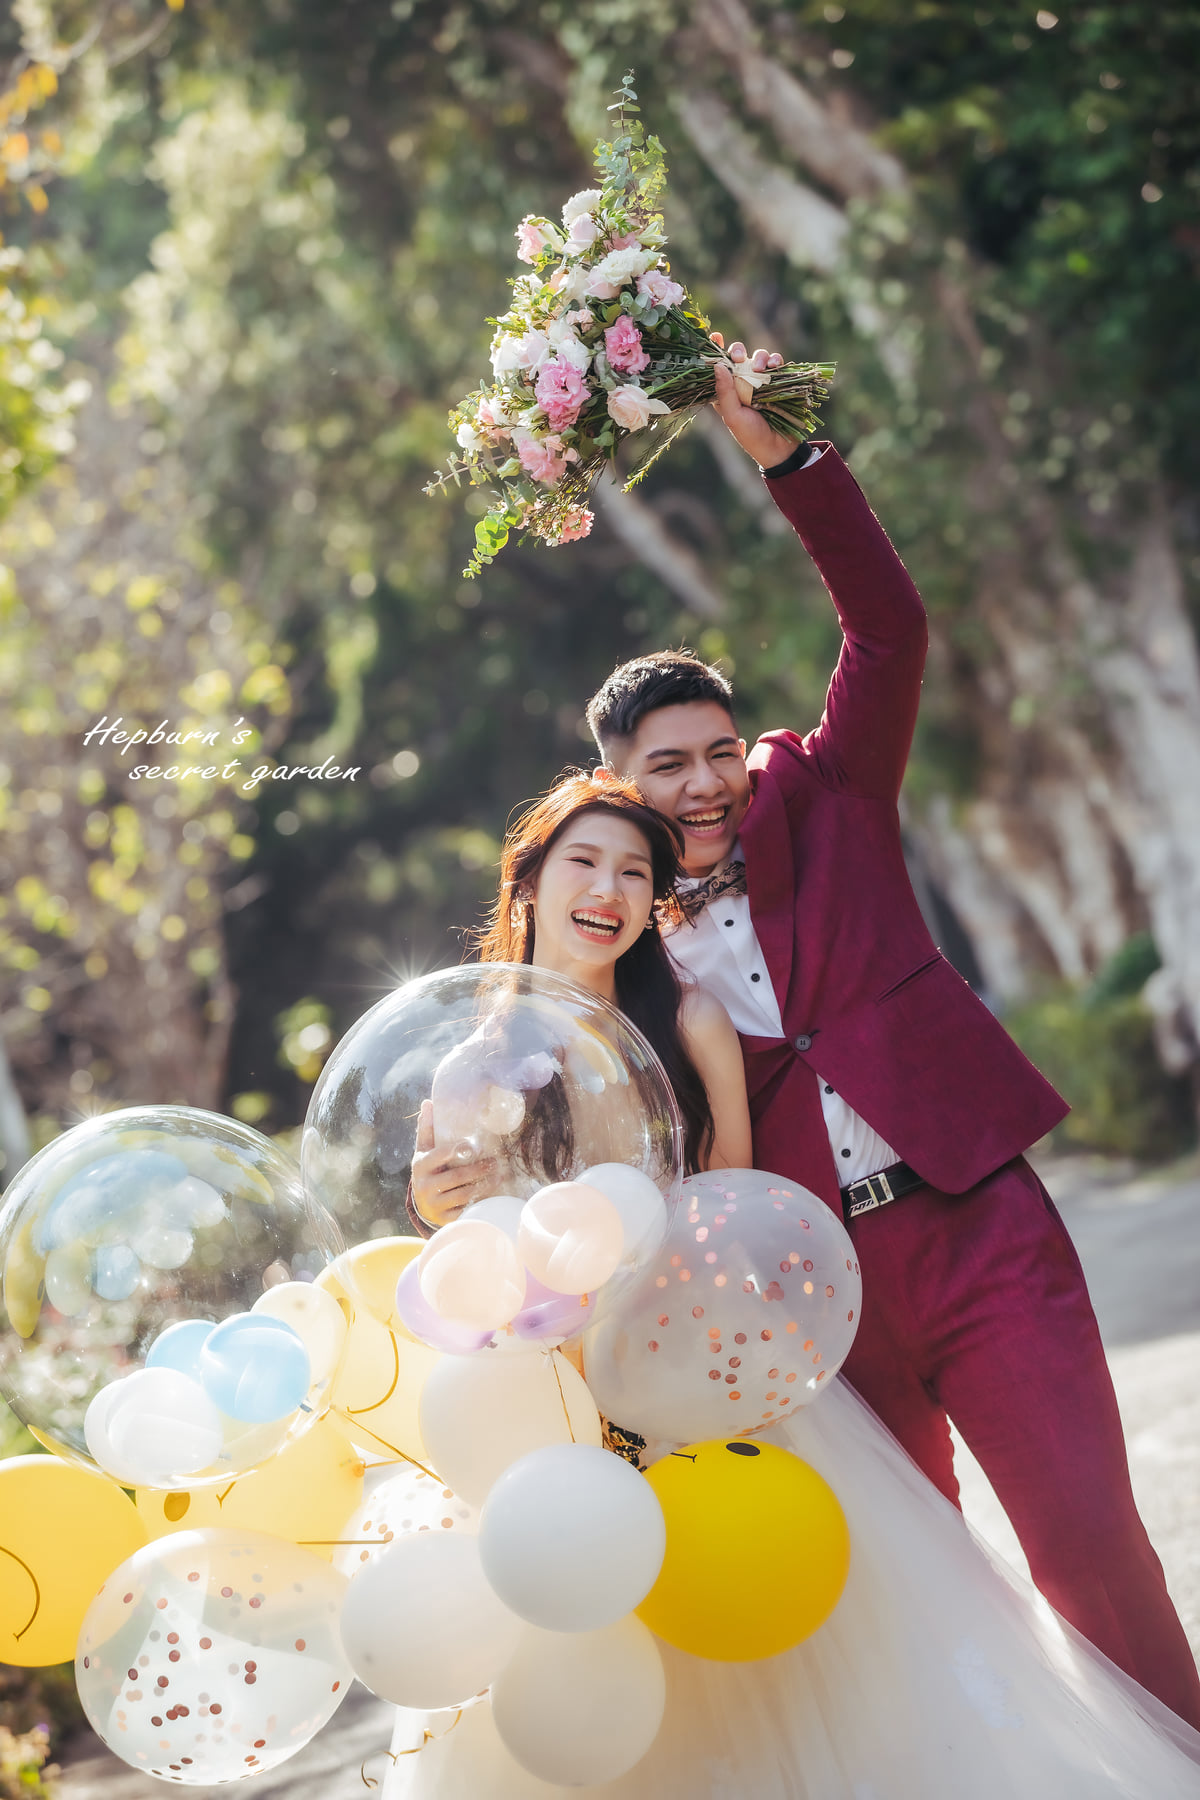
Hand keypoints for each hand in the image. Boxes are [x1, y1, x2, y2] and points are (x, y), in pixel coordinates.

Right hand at [410, 1100, 497, 1229]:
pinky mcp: (444, 1219)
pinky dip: (480, 1202)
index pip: (440, 1155)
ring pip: (464, 1195)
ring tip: (499, 1175)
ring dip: (484, 1185)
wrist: (422, 1204)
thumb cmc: (428, 1169)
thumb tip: (428, 1102)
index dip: (457, 1149)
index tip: (475, 1145)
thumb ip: (427, 1128)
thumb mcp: (424, 1150)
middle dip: (479, 1169)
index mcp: (420, 1165)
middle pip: (457, 1176)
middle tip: (497, 1162)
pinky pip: (465, 1210)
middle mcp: (424, 1186)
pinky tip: (493, 1194)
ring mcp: (434, 1205)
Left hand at [710, 334, 792, 467]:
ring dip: (760, 357)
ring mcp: (762, 381)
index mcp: (727, 391)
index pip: (719, 366)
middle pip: (738, 356)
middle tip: (740, 357)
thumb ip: (725, 391)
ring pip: (758, 357)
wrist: (778, 448)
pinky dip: (776, 360)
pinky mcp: (780, 381)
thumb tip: (718, 365)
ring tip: (761, 368)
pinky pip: (777, 363)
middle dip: (738, 351)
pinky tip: (775, 367)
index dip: (715, 350)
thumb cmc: (751, 435)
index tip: (715, 336)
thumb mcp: (733, 416)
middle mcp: (743, 383)